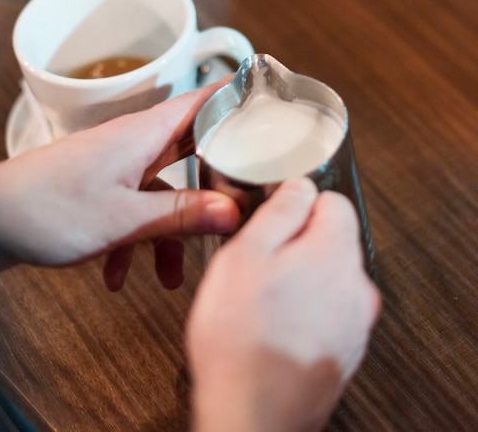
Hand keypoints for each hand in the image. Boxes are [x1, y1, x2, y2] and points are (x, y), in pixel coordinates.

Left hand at [0, 81, 238, 289]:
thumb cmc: (42, 209)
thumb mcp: (123, 219)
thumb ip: (181, 214)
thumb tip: (232, 211)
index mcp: (141, 135)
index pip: (200, 101)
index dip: (234, 98)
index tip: (267, 105)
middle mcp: (130, 145)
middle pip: (188, 149)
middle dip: (214, 178)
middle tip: (240, 199)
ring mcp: (113, 167)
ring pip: (160, 190)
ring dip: (169, 228)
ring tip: (170, 273)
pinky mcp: (96, 191)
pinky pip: (131, 211)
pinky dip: (133, 241)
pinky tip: (118, 277)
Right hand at [186, 178, 380, 431]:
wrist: (251, 411)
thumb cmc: (240, 334)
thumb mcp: (245, 254)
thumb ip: (280, 212)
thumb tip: (300, 186)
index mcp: (334, 253)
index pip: (334, 201)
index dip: (299, 203)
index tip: (274, 218)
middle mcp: (356, 287)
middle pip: (331, 240)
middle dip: (296, 243)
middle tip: (257, 263)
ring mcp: (354, 322)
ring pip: (327, 277)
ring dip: (299, 278)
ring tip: (261, 298)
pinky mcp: (344, 350)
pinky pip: (327, 311)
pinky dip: (305, 310)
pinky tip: (274, 325)